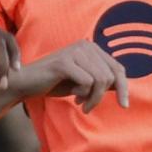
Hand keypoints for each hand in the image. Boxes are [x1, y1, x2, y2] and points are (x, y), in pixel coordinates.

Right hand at [10, 39, 128, 113]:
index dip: (124, 87)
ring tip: (83, 105)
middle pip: (111, 75)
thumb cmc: (55, 83)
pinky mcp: (64, 62)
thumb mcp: (83, 82)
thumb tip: (123, 87)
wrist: (27, 83)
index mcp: (91, 48)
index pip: (118, 68)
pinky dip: (84, 95)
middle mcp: (85, 45)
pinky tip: (74, 98)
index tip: (124, 105)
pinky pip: (87, 83)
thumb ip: (101, 81)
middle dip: (102, 96)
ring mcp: (74, 52)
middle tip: (87, 106)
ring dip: (93, 98)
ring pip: (100, 80)